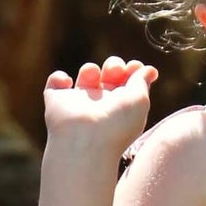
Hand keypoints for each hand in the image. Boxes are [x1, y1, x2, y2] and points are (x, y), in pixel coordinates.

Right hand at [42, 56, 159, 158]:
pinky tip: (68, 84)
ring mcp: (79, 102)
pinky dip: (59, 78)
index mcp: (123, 105)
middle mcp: (103, 103)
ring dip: (90, 69)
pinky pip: (56, 82)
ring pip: (86, 74)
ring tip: (92, 77)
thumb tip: (149, 70)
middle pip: (109, 74)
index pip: (129, 82)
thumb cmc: (117, 123)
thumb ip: (142, 81)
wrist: (85, 140)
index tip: (135, 66)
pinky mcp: (58, 101)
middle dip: (114, 65)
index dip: (132, 70)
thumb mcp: (140, 100)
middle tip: (115, 71)